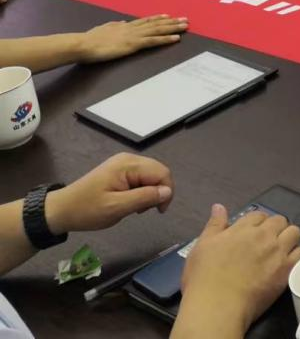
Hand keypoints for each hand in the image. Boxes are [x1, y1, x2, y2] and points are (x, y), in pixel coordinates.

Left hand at [44, 153, 173, 235]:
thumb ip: (144, 197)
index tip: (158, 211)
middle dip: (158, 192)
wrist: (60, 210)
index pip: (162, 173)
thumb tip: (168, 192)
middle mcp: (128, 159)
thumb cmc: (87, 210)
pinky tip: (131, 202)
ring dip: (150, 192)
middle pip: (158, 172)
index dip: (166, 192)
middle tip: (145, 211)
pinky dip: (141, 191)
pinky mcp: (120, 171)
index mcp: (128, 165)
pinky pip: (141, 178)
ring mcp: (123, 164)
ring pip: (151, 175)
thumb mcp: (116, 207)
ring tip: (136, 208)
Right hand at [77, 14, 187, 62]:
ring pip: (158, 30)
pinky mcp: (134, 44)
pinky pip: (154, 41)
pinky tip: (176, 38)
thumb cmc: (89, 39)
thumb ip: (113, 25)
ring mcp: (134, 35)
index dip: (158, 18)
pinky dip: (166, 39)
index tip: (169, 16)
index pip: (145, 21)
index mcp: (124, 25)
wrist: (83, 44)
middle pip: (156, 24)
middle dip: (171, 22)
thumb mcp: (103, 29)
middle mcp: (132, 28)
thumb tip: (122, 22)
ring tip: (185, 26)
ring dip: (173, 28)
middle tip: (185, 19)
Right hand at [178, 205, 299, 334]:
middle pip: (280, 220)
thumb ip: (214, 224)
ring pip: (294, 233)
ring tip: (281, 249)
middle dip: (275, 228)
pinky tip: (287, 263)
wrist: (217, 306)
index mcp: (243, 229)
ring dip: (289, 238)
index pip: (259, 215)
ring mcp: (277, 252)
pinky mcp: (287, 270)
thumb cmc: (204, 278)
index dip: (257, 223)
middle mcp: (264, 236)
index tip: (254, 233)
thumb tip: (219, 206)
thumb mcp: (201, 246)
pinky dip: (296, 255)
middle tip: (268, 241)